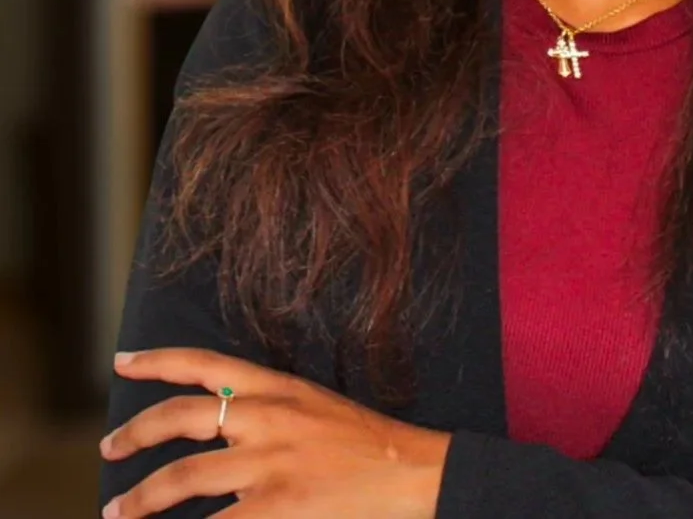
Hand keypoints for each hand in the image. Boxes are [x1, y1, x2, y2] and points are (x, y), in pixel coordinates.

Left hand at [100, 348, 450, 518]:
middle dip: (134, 434)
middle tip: (109, 450)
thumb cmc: (367, 443)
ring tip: (118, 513)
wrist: (413, 472)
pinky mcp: (277, 509)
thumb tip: (218, 423)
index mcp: (279, 388)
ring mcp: (269, 465)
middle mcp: (267, 418)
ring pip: (181, 478)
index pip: (205, 364)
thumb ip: (268, 410)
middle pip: (180, 417)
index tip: (123, 361)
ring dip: (140, 499)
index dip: (158, 361)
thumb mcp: (315, 408)